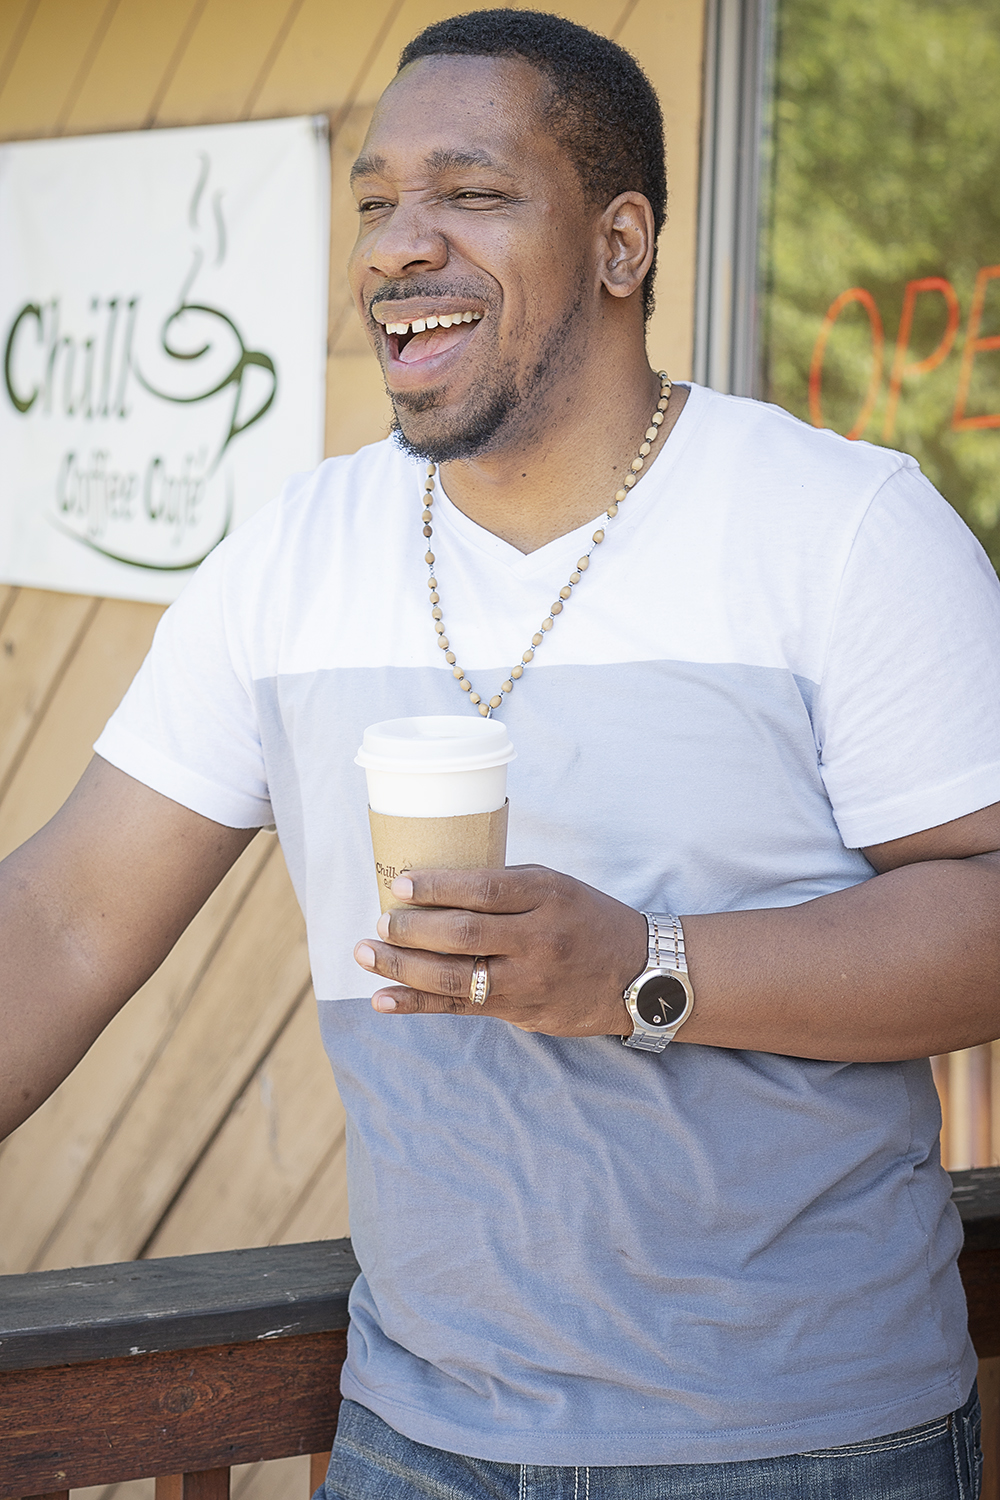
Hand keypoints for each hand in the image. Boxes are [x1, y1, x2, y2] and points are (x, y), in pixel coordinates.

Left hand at [353, 865, 647, 1035]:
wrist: (643, 974)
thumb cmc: (587, 920)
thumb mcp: (556, 887)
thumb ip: (505, 888)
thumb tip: (434, 886)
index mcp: (548, 894)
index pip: (484, 889)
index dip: (437, 887)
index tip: (401, 884)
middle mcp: (540, 938)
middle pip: (464, 934)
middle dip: (412, 929)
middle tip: (381, 922)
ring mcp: (531, 980)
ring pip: (455, 975)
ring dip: (402, 966)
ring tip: (367, 953)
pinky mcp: (523, 1012)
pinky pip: (462, 1008)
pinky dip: (417, 1004)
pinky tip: (383, 999)